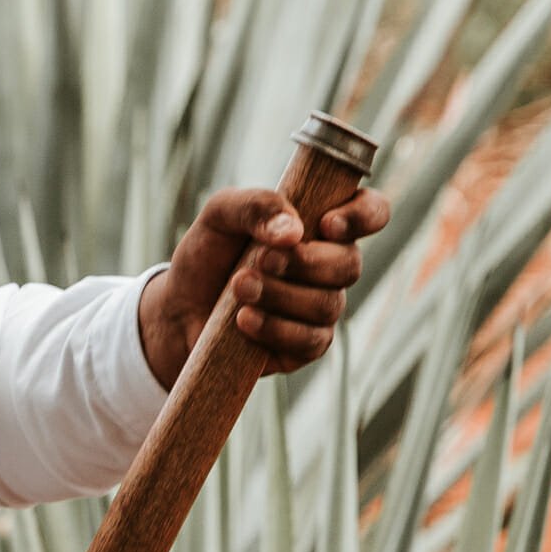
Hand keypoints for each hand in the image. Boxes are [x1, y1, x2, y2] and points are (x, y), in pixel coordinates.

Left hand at [137, 180, 391, 387]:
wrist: (179, 311)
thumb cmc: (208, 255)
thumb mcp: (221, 215)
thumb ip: (256, 205)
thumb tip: (292, 231)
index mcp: (322, 223)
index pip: (371, 212)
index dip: (362, 217)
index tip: (325, 225)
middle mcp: (330, 265)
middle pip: (350, 264)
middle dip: (305, 263)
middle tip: (260, 261)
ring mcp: (321, 307)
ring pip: (327, 304)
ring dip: (281, 296)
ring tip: (239, 289)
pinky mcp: (305, 346)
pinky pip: (311, 341)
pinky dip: (276, 329)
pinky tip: (243, 320)